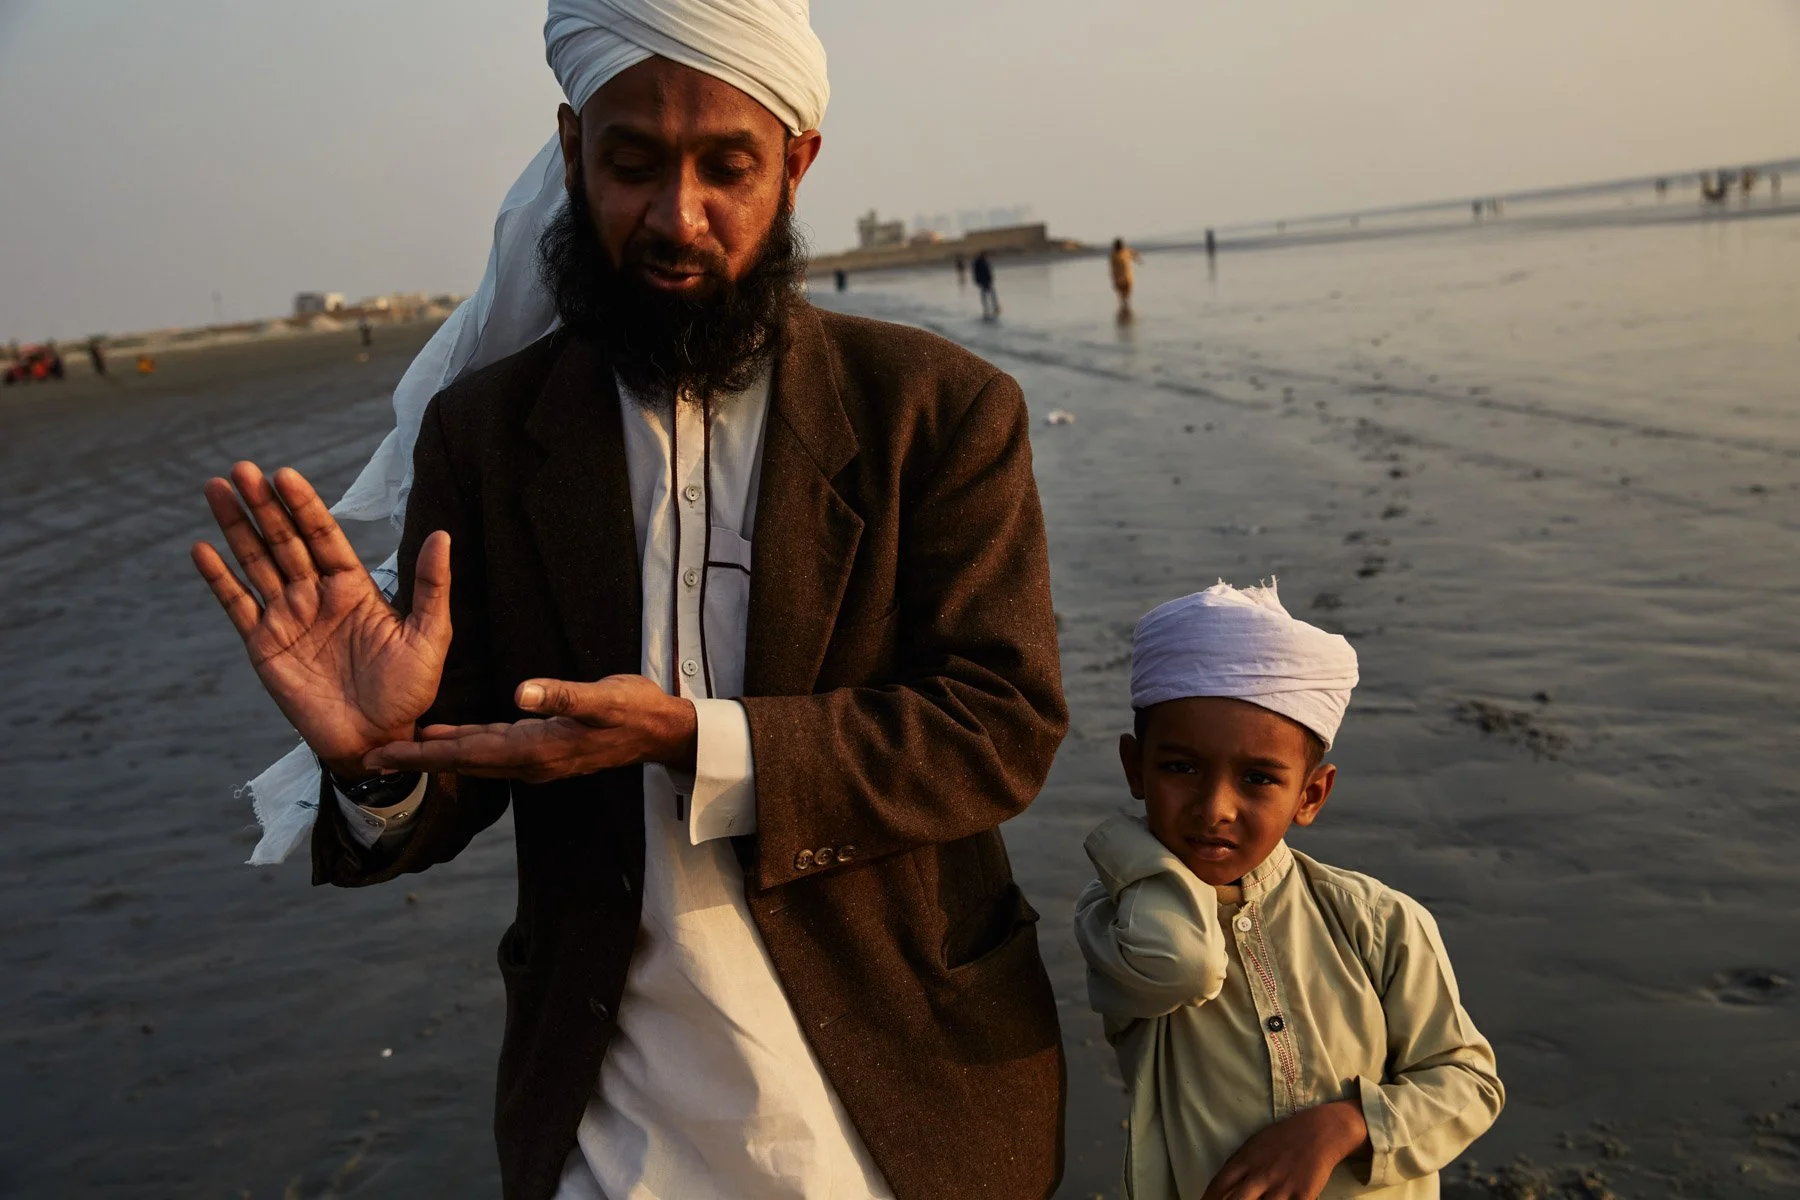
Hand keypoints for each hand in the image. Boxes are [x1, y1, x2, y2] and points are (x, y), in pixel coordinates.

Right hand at [191, 462, 450, 776]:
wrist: (377, 741)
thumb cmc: (408, 691)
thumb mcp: (429, 636)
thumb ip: (431, 586)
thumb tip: (442, 535)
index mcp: (353, 588)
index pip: (324, 536)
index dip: (304, 506)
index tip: (285, 474)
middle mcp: (316, 595)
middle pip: (284, 541)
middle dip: (264, 506)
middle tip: (242, 468)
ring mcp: (287, 618)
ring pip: (256, 563)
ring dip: (236, 527)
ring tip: (216, 488)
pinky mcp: (264, 646)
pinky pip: (237, 605)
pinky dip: (219, 578)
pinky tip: (202, 549)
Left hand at [362, 675, 696, 782]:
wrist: (660, 731)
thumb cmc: (633, 710)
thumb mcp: (601, 698)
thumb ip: (561, 695)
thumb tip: (520, 693)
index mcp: (535, 750)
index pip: (466, 753)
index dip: (422, 755)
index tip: (382, 756)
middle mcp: (528, 762)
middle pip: (461, 761)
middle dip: (415, 761)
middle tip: (368, 758)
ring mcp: (534, 759)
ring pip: (473, 758)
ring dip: (435, 755)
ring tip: (396, 750)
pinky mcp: (541, 749)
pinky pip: (491, 751)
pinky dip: (462, 745)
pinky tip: (445, 736)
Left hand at [1200, 1100, 1368, 1199]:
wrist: (1318, 1131)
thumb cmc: (1282, 1138)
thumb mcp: (1253, 1145)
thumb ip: (1237, 1165)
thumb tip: (1220, 1185)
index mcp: (1245, 1161)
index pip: (1219, 1185)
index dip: (1209, 1199)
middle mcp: (1260, 1175)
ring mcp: (1281, 1186)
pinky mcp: (1302, 1194)